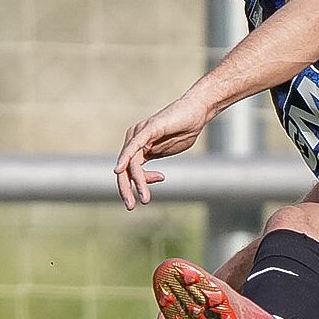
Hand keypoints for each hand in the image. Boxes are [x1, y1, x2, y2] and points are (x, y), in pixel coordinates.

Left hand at [114, 92, 215, 209]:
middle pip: (125, 169)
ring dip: (137, 183)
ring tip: (144, 198)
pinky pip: (133, 147)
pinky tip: (119, 170)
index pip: (131, 171)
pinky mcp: (147, 129)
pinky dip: (125, 159)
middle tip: (131, 206)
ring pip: (132, 163)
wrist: (198, 112)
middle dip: (126, 189)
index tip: (154, 188)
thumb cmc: (185, 129)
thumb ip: (157, 162)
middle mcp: (134, 139)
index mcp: (138, 146)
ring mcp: (140, 133)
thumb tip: (152, 178)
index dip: (140, 184)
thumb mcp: (168, 153)